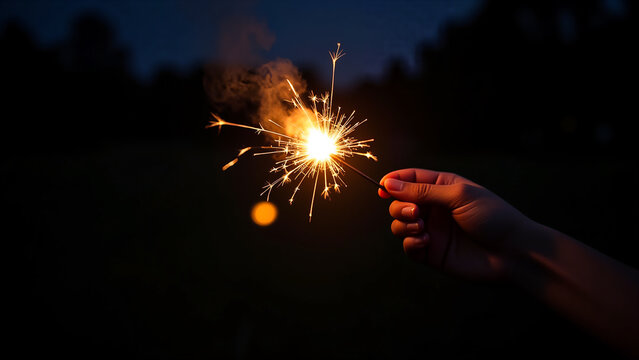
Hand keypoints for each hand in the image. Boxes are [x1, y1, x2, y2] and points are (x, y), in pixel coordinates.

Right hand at [379, 168, 531, 279]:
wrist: (514, 253)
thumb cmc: (493, 217)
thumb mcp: (458, 195)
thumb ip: (422, 191)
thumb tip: (389, 184)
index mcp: (442, 188)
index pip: (409, 180)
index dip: (393, 182)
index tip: (382, 188)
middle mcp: (434, 209)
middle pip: (399, 203)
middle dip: (399, 206)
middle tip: (415, 213)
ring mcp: (432, 231)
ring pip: (399, 225)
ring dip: (403, 225)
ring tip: (422, 228)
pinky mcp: (432, 253)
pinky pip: (408, 247)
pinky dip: (411, 243)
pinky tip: (426, 242)